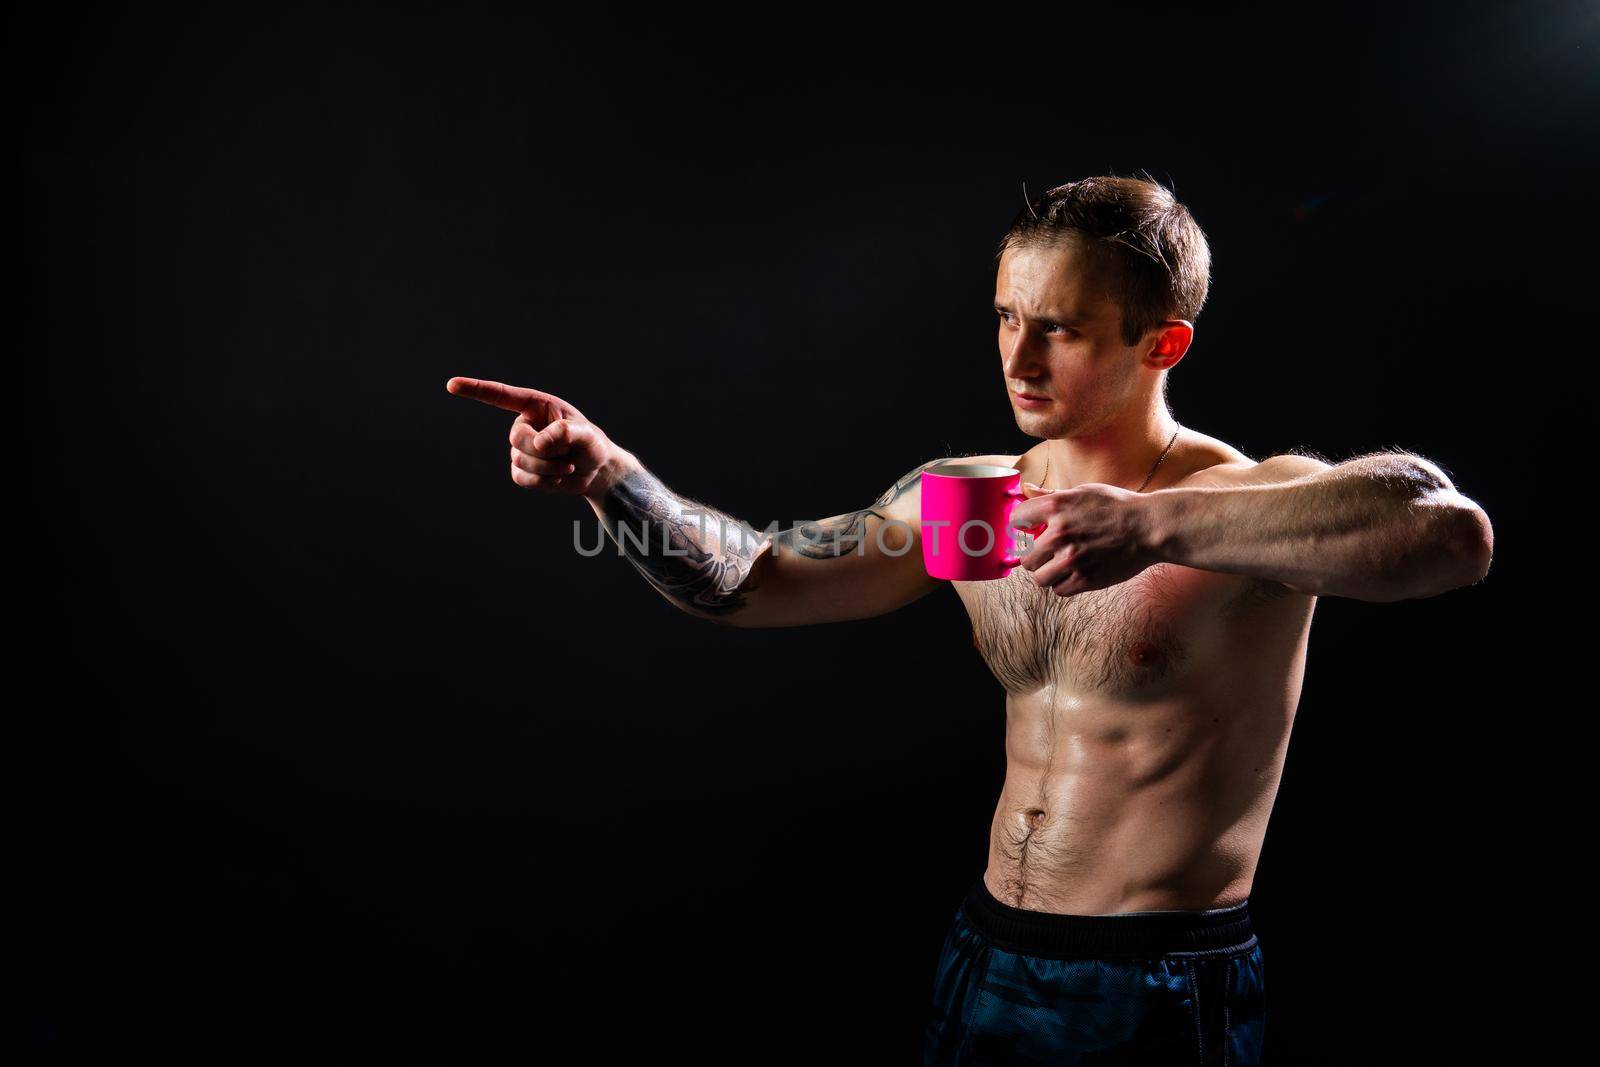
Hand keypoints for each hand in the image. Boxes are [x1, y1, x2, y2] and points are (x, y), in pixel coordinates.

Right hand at [446, 376, 624, 497]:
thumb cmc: (592, 445)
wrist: (595, 471)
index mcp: (536, 406)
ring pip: (520, 461)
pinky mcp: (522, 471)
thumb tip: (540, 442)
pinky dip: (544, 482)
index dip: (476, 390)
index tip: (451, 385)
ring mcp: (520, 449)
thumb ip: (567, 432)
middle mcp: (524, 425)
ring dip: (549, 468)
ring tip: (567, 465)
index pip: (501, 396)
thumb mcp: (588, 435)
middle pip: (516, 438)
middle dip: (543, 450)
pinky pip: (522, 478)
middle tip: (567, 454)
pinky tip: (558, 477)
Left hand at [1007, 481, 1159, 596]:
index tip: (1027, 531)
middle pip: (1025, 557)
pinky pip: (1058, 590)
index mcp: (1056, 507)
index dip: (1020, 526)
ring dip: (1048, 573)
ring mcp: (1071, 559)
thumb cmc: (1117, 506)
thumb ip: (1051, 495)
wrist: (1149, 527)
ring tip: (1061, 565)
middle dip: (1035, 555)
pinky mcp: (1085, 579)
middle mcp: (1059, 533)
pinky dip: (1064, 584)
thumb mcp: (1083, 491)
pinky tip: (1075, 573)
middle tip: (1048, 553)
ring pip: (1039, 577)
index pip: (1016, 520)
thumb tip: (1024, 490)